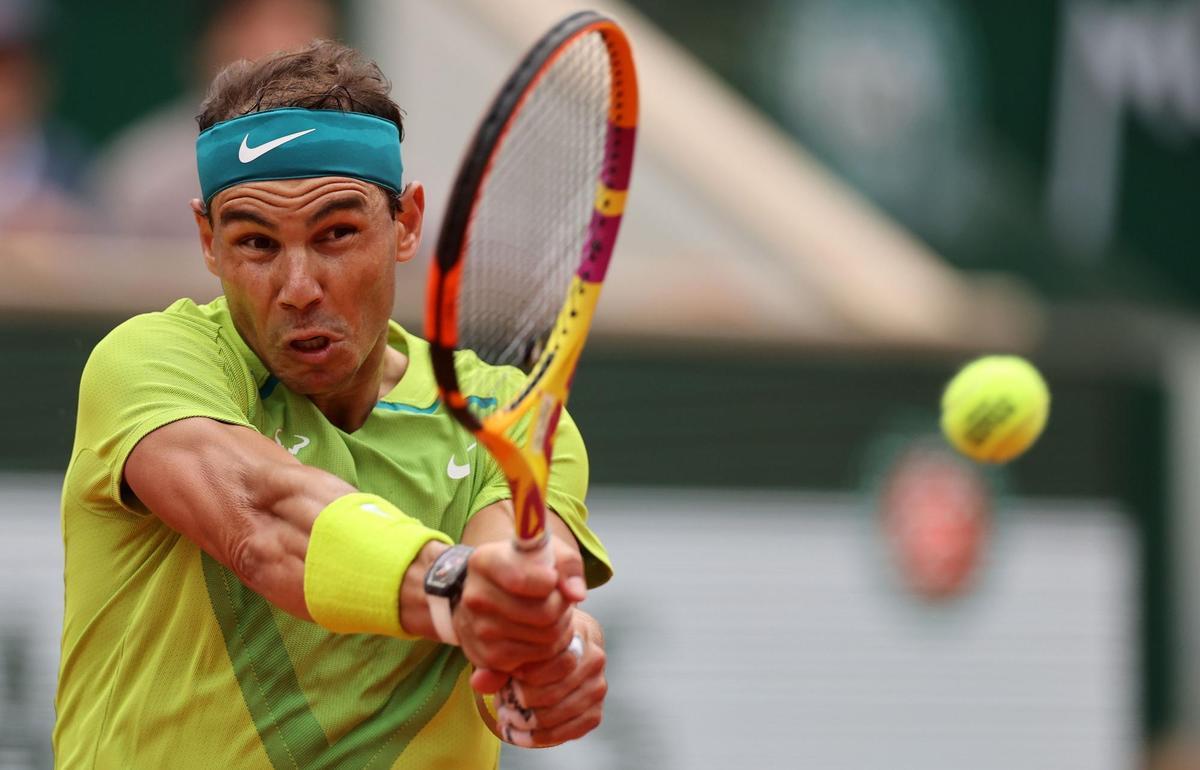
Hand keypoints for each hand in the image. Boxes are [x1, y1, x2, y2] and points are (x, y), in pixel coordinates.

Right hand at [452, 535, 586, 674]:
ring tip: (553, 612)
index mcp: (483, 562)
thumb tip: (575, 593)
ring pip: (547, 637)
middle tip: (560, 598)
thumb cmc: (525, 567)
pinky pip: (541, 657)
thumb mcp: (547, 551)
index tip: (554, 578)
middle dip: (563, 606)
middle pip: (544, 612)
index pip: (521, 579)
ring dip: (561, 626)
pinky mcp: (489, 657)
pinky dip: (551, 646)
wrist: (493, 593)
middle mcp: (475, 597)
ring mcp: (479, 630)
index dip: (550, 582)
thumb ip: (566, 563)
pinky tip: (543, 631)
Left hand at [484, 609, 607, 747]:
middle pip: (556, 690)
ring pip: (560, 713)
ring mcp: (598, 687)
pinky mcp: (595, 712)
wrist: (560, 654)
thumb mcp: (517, 647)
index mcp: (579, 633)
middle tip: (504, 705)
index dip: (526, 674)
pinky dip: (540, 737)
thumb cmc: (535, 648)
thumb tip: (479, 682)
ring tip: (508, 719)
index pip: (555, 660)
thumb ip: (497, 663)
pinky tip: (520, 734)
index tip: (508, 678)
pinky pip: (568, 732)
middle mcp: (595, 659)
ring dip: (529, 722)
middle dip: (523, 702)